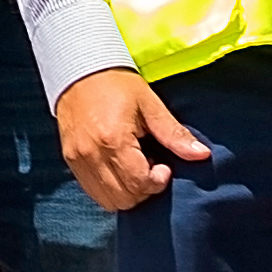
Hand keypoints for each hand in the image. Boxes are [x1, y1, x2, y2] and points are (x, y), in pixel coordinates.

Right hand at [52, 64, 208, 210]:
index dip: (158, 181)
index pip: (139, 183)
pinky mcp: (70, 161)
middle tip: (151, 167)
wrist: (78, 70)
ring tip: (134, 168)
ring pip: (108, 201)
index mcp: (113, 140)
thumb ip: (174, 134)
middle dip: (144, 190)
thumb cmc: (116, 85)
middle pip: (125, 198)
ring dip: (127, 192)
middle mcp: (92, 154)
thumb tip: (202, 154)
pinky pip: (93, 192)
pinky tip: (119, 168)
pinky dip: (110, 189)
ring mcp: (77, 160)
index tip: (164, 165)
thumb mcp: (150, 104)